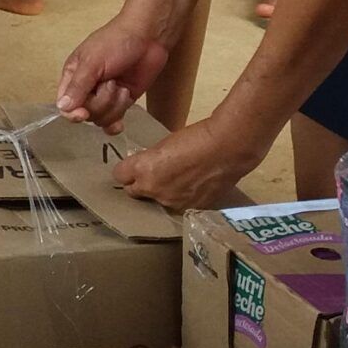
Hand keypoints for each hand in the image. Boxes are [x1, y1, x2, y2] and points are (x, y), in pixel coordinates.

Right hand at [57, 18, 172, 134]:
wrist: (148, 38)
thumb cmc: (116, 41)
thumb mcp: (93, 62)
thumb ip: (78, 86)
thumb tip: (62, 107)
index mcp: (73, 76)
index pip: (65, 104)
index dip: (73, 113)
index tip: (84, 113)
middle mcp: (87, 89)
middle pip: (86, 113)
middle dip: (101, 102)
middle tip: (112, 83)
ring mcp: (105, 96)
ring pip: (101, 118)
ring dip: (115, 105)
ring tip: (122, 87)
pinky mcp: (122, 102)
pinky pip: (113, 121)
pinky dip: (116, 122)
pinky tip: (120, 122)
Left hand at [113, 116, 264, 212]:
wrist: (228, 148)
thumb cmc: (196, 138)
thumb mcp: (163, 145)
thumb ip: (149, 160)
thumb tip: (145, 167)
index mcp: (142, 169)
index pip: (119, 176)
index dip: (126, 171)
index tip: (132, 168)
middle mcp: (153, 189)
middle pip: (133, 192)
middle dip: (140, 185)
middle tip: (153, 176)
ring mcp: (172, 202)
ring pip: (156, 202)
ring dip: (162, 194)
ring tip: (179, 181)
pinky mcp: (190, 209)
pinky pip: (177, 206)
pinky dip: (181, 199)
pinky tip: (193, 187)